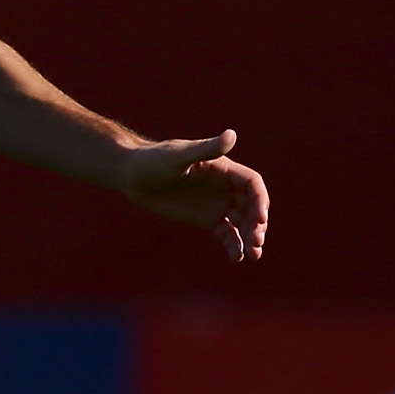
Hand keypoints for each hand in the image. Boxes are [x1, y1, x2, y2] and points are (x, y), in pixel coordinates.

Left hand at [123, 130, 269, 263]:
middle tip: (256, 242)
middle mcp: (225, 187)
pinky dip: (234, 245)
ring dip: (251, 237)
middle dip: (257, 224)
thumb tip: (232, 135)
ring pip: (243, 222)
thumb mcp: (179, 155)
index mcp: (224, 169)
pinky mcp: (207, 219)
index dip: (260, 201)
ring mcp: (217, 204)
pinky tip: (237, 258)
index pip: (252, 184)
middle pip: (251, 206)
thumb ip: (206, 149)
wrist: (134, 176)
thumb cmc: (155, 160)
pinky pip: (227, 234)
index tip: (260, 219)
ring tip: (253, 254)